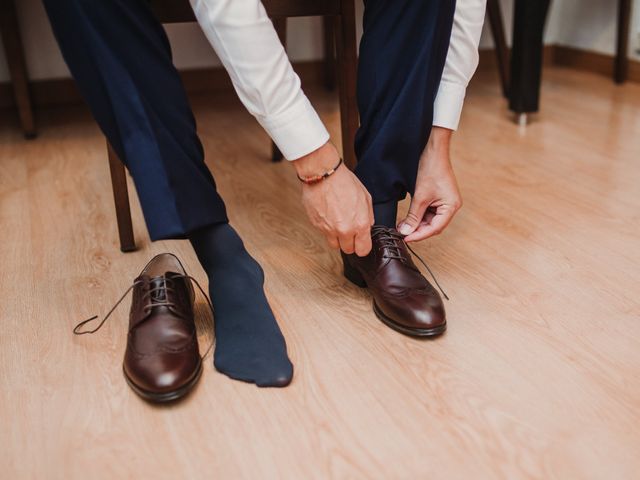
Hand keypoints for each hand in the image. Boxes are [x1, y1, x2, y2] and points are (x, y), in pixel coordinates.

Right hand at [293, 142, 373, 255]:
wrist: (323, 174)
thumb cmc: (344, 182)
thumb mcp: (365, 197)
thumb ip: (368, 216)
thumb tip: (368, 225)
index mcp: (359, 224)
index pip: (363, 250)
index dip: (363, 246)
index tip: (361, 242)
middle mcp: (344, 230)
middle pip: (348, 250)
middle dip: (350, 242)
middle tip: (350, 230)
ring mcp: (328, 229)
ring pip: (334, 244)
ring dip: (337, 238)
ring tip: (338, 223)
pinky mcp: (316, 225)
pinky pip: (323, 233)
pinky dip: (327, 227)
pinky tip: (329, 214)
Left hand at [397, 127, 461, 241]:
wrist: (433, 152)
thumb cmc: (431, 170)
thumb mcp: (420, 196)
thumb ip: (413, 216)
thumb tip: (406, 231)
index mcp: (451, 207)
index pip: (435, 228)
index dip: (420, 235)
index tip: (406, 238)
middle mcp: (451, 206)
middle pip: (433, 225)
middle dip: (417, 230)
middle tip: (402, 233)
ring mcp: (445, 202)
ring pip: (429, 220)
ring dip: (416, 223)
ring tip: (402, 225)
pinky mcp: (438, 198)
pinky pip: (428, 212)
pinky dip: (418, 215)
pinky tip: (407, 218)